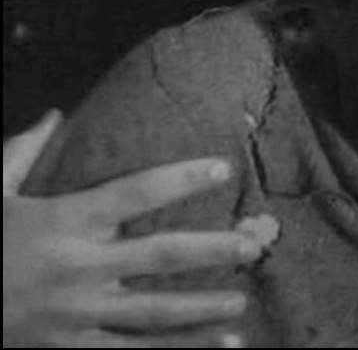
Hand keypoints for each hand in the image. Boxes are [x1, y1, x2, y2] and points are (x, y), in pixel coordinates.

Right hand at [3, 110, 258, 347]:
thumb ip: (22, 151)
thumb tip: (55, 114)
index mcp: (65, 220)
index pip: (138, 191)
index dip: (184, 178)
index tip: (224, 167)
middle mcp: (80, 266)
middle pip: (162, 255)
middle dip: (212, 250)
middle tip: (252, 244)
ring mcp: (77, 312)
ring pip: (153, 312)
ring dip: (202, 309)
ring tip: (240, 302)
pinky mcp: (69, 347)